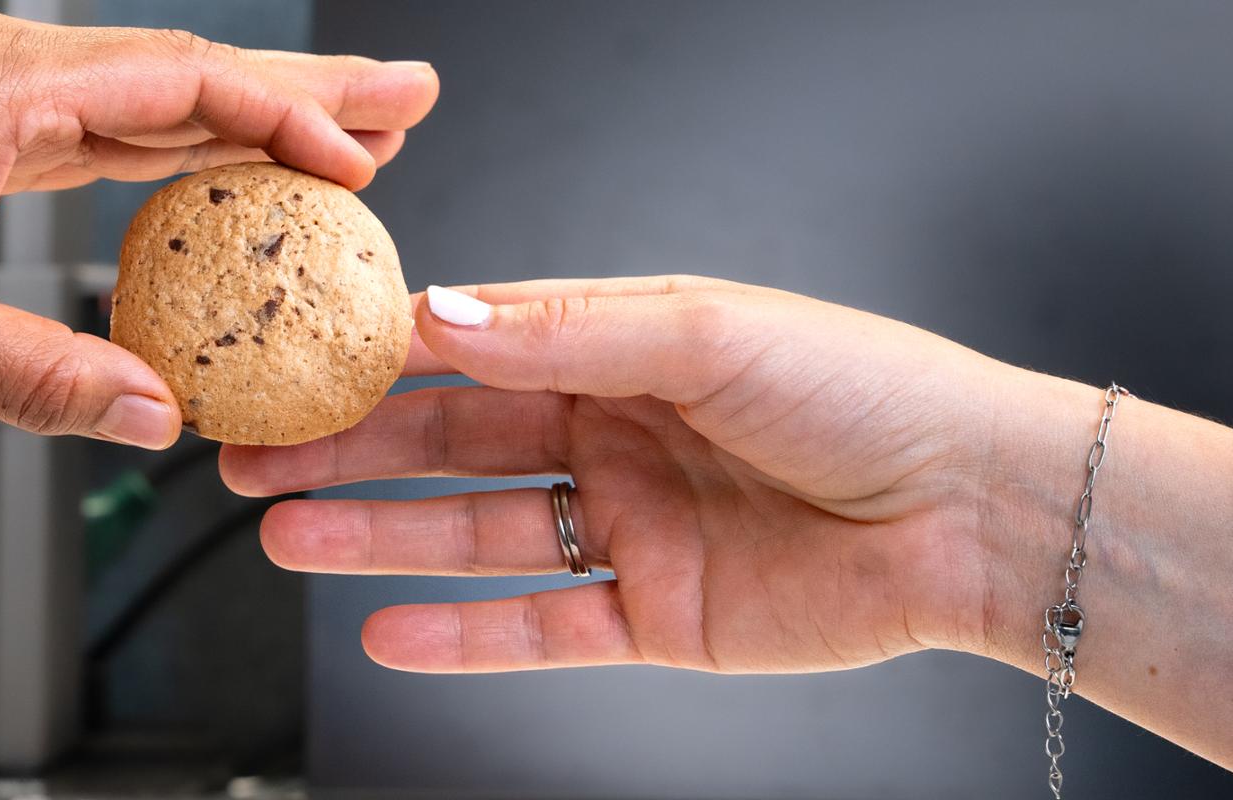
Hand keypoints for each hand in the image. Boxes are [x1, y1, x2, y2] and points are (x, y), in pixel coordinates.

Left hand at [0, 8, 438, 447]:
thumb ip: (33, 374)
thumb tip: (156, 417)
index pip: (178, 85)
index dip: (286, 116)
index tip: (371, 154)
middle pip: (184, 71)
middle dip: (305, 88)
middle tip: (414, 96)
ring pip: (145, 95)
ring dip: (246, 114)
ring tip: (350, 133)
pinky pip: (93, 126)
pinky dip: (169, 144)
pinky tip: (217, 166)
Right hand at [221, 277, 1232, 776]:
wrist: (981, 515)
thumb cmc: (871, 394)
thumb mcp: (707, 330)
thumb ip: (566, 331)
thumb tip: (439, 316)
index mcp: (623, 348)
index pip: (473, 349)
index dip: (377, 357)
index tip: (290, 360)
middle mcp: (615, 434)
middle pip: (450, 444)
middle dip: (346, 451)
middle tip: (251, 457)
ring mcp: (630, 528)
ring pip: (474, 533)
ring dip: (376, 536)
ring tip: (284, 536)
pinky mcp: (657, 617)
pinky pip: (538, 627)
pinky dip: (460, 634)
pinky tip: (385, 629)